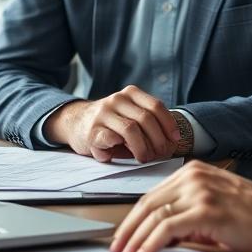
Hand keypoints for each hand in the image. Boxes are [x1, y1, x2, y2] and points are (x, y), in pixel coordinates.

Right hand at [44, 85, 179, 162]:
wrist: (76, 122)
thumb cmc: (111, 122)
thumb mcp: (129, 113)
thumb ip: (147, 121)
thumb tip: (170, 142)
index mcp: (130, 93)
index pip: (155, 105)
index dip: (168, 123)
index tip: (175, 139)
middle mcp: (116, 99)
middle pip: (146, 119)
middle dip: (158, 140)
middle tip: (160, 154)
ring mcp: (103, 114)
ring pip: (131, 129)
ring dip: (142, 148)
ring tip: (144, 158)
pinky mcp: (92, 130)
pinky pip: (111, 139)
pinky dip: (121, 149)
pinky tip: (122, 154)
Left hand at [110, 161, 251, 251]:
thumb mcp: (212, 205)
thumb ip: (186, 213)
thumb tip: (159, 234)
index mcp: (193, 171)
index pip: (153, 194)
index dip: (134, 217)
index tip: (123, 234)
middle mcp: (193, 176)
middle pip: (148, 203)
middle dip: (128, 228)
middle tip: (117, 247)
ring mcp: (199, 191)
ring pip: (154, 215)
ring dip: (136, 238)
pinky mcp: (206, 210)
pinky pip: (168, 227)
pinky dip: (151, 243)